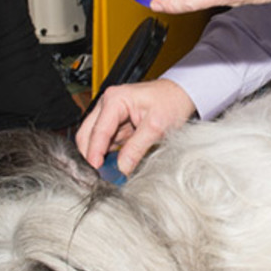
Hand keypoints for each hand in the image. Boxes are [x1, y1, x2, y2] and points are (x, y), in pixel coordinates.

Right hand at [76, 78, 195, 175]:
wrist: (182, 94)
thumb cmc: (171, 101)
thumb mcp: (157, 127)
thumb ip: (137, 148)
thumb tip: (121, 168)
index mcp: (114, 99)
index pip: (98, 130)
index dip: (94, 152)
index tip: (95, 170)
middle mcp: (108, 105)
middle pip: (87, 134)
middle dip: (91, 155)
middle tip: (99, 175)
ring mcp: (110, 115)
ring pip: (94, 140)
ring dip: (99, 156)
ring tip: (109, 173)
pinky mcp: (116, 125)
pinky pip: (106, 143)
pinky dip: (108, 155)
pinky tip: (115, 165)